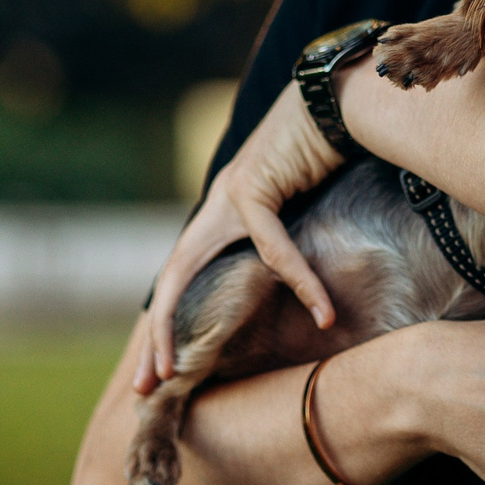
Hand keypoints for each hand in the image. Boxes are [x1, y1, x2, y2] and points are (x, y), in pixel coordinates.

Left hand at [135, 81, 348, 393]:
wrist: (337, 101)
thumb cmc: (324, 153)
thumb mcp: (296, 208)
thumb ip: (282, 241)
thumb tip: (295, 281)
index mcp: (221, 214)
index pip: (182, 275)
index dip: (170, 321)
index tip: (163, 368)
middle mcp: (214, 205)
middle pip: (168, 278)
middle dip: (153, 335)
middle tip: (147, 384)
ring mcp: (227, 193)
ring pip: (187, 269)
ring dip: (180, 326)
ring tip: (182, 371)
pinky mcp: (254, 183)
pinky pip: (272, 245)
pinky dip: (299, 279)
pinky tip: (322, 311)